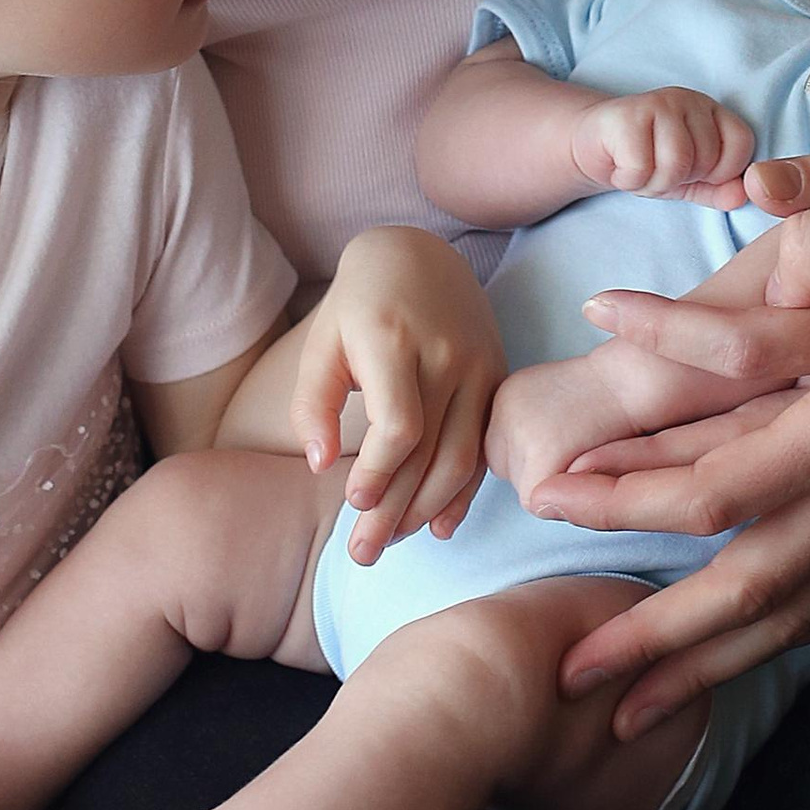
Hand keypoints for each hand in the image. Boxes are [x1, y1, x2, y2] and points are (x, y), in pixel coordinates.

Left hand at [295, 228, 504, 559]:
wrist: (418, 254)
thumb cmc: (358, 304)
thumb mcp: (321, 341)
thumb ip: (312, 402)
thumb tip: (321, 465)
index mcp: (396, 341)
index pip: (398, 426)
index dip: (377, 474)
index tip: (352, 501)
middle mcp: (447, 354)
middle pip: (430, 453)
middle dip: (395, 513)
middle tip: (364, 555)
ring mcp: (480, 365)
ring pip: (462, 457)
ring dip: (427, 509)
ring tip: (393, 542)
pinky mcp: (498, 376)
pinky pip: (484, 445)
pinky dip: (464, 491)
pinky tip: (439, 526)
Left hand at [553, 195, 809, 734]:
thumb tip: (748, 222)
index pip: (727, 484)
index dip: (633, 500)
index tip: (560, 501)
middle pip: (749, 589)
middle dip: (655, 639)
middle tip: (570, 675)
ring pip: (796, 616)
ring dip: (711, 664)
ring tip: (633, 709)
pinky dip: (782, 641)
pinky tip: (743, 660)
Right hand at [570, 89, 755, 203]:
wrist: (594, 145)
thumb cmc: (647, 160)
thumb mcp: (689, 180)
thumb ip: (718, 189)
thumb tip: (740, 195)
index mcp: (711, 112)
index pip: (741, 145)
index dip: (720, 172)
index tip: (694, 173)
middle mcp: (689, 100)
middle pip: (705, 160)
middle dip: (679, 180)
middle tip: (656, 170)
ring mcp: (658, 103)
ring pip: (676, 164)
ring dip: (654, 183)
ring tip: (640, 170)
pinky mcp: (626, 115)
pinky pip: (641, 167)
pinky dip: (629, 179)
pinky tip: (620, 166)